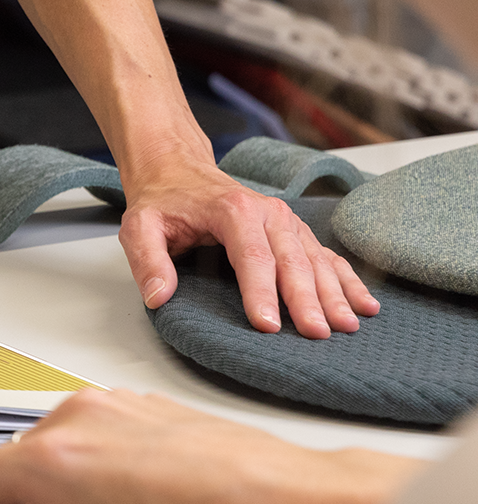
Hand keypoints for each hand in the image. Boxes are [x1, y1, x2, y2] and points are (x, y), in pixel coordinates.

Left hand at [117, 152, 378, 337]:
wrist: (177, 169)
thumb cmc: (161, 201)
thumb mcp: (139, 226)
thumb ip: (148, 260)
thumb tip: (158, 296)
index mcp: (233, 211)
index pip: (252, 258)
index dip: (261, 293)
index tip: (268, 325)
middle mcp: (268, 213)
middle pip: (292, 261)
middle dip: (306, 300)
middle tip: (317, 334)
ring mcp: (286, 221)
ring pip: (316, 260)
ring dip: (334, 293)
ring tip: (348, 325)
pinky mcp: (294, 231)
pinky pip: (325, 255)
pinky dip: (347, 279)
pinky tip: (365, 302)